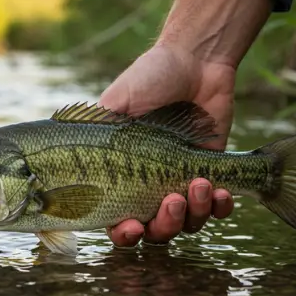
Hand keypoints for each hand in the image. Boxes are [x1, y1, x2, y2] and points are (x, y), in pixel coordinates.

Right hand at [99, 42, 235, 246]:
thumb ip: (98, 134)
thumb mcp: (115, 104)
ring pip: (188, 224)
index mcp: (122, 177)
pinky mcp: (213, 176)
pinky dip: (220, 206)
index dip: (124, 233)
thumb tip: (74, 163)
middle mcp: (151, 187)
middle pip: (156, 231)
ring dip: (195, 211)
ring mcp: (182, 184)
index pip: (117, 220)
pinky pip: (218, 208)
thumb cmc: (149, 78)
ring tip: (200, 182)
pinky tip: (220, 192)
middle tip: (171, 200)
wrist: (195, 61)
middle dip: (165, 224)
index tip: (133, 225)